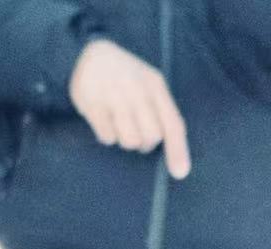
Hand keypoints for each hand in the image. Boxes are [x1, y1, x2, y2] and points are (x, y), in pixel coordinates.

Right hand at [69, 39, 190, 179]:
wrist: (90, 53)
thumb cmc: (128, 77)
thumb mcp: (150, 86)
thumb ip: (163, 115)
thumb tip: (177, 160)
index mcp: (155, 85)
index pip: (172, 123)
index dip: (178, 150)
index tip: (180, 173)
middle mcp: (136, 89)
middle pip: (151, 137)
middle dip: (145, 143)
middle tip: (136, 131)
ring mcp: (113, 96)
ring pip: (129, 141)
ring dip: (125, 140)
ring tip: (119, 124)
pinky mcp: (92, 104)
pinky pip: (107, 137)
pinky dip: (107, 136)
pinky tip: (105, 121)